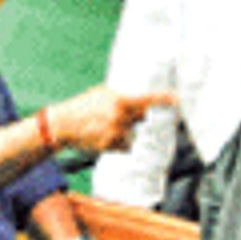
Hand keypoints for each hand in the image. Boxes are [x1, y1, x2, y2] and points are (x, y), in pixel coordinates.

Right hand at [49, 86, 175, 153]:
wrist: (63, 123)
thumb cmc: (83, 105)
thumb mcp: (102, 93)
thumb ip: (122, 96)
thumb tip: (140, 101)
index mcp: (121, 101)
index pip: (147, 100)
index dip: (164, 99)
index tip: (177, 100)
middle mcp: (121, 117)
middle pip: (141, 117)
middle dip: (134, 116)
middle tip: (115, 114)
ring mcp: (116, 132)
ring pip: (133, 134)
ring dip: (125, 132)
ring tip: (105, 127)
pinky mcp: (110, 145)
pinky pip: (125, 146)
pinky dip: (119, 144)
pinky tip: (104, 137)